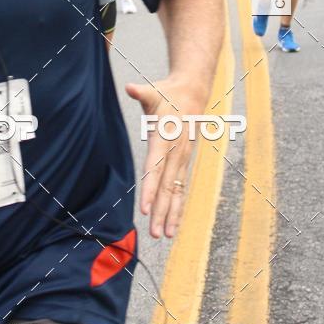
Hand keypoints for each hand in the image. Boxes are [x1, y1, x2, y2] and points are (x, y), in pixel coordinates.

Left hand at [127, 78, 198, 238]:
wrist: (192, 93)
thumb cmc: (168, 94)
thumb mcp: (154, 91)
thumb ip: (141, 93)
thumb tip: (130, 87)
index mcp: (165, 138)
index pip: (156, 167)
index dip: (151, 188)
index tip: (146, 208)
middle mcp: (175, 153)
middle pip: (167, 186)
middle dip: (161, 210)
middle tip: (154, 233)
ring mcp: (182, 160)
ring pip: (176, 191)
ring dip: (171, 215)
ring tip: (164, 236)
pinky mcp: (183, 164)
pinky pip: (180, 189)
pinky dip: (177, 208)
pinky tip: (173, 226)